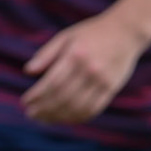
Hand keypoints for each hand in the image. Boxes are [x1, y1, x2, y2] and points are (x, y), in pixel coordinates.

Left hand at [21, 11, 148, 125]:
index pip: (52, 82)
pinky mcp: (112, 89)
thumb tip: (27, 71)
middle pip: (63, 97)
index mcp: (75, 55)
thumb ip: (46, 54)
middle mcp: (89, 70)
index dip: (37, 95)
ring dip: (58, 117)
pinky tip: (65, 118)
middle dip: (44, 109)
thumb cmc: (91, 32)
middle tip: (31, 114)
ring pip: (77, 107)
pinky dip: (77, 117)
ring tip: (44, 119)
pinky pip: (93, 109)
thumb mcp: (66, 36)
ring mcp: (102, 82)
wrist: (125, 32)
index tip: (25, 102)